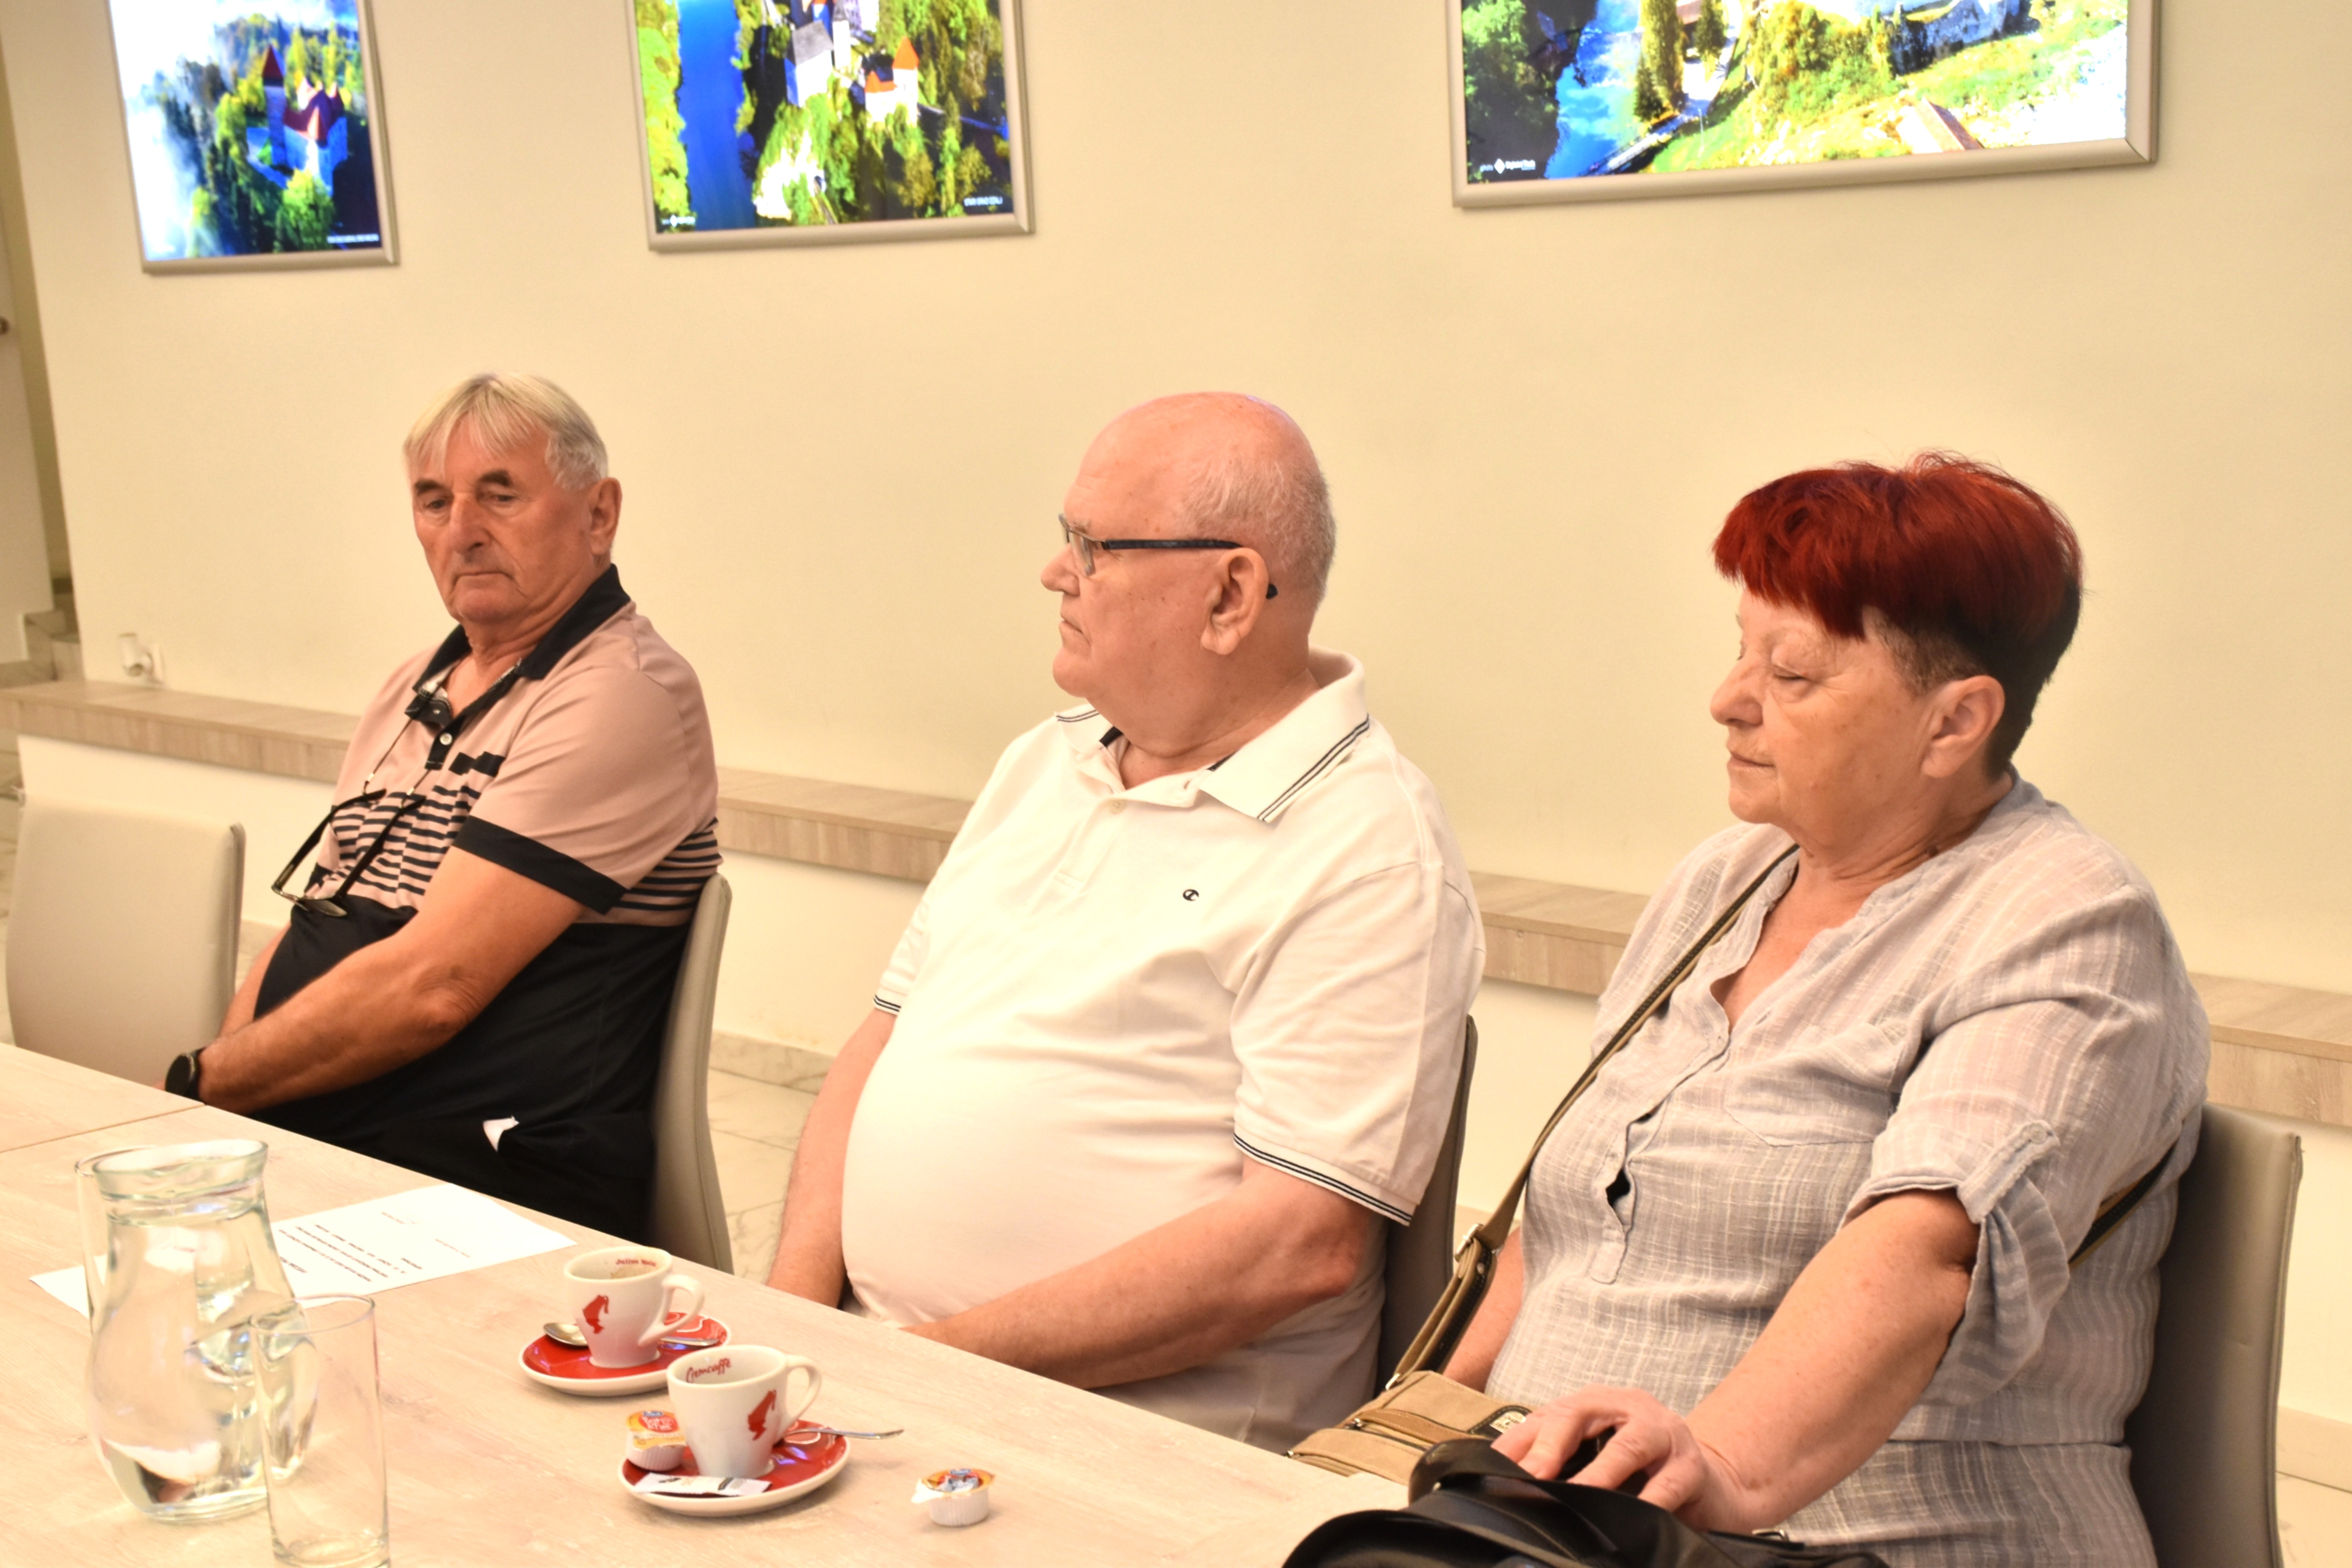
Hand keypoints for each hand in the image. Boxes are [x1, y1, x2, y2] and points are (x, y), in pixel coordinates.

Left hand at [1491, 1385, 1747, 1528]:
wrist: (1708, 1485)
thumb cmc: (1640, 1471)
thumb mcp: (1594, 1458)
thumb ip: (1555, 1462)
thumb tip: (1505, 1481)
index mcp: (1594, 1405)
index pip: (1545, 1416)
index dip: (1519, 1443)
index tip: (1496, 1470)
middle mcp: (1625, 1409)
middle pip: (1577, 1416)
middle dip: (1549, 1448)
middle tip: (1530, 1478)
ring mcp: (1661, 1433)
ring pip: (1625, 1447)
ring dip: (1598, 1475)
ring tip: (1576, 1496)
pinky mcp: (1690, 1466)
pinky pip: (1668, 1483)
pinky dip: (1649, 1501)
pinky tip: (1634, 1517)